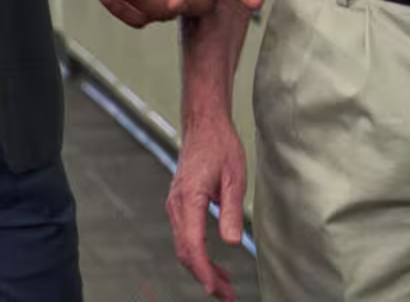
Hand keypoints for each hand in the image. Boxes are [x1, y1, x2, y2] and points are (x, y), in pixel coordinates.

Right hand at [168, 116, 247, 299]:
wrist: (203, 124)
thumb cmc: (220, 146)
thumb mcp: (234, 178)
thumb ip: (231, 211)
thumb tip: (231, 243)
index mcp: (189, 198)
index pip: (192, 243)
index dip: (204, 270)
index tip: (216, 288)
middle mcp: (176, 204)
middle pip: (185, 250)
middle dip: (204, 276)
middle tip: (227, 295)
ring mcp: (175, 204)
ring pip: (183, 245)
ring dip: (201, 268)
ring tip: (224, 284)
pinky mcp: (179, 203)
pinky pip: (184, 235)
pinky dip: (197, 254)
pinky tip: (213, 263)